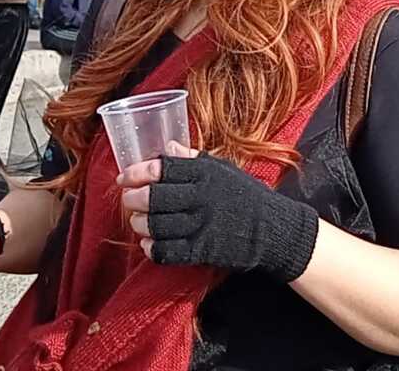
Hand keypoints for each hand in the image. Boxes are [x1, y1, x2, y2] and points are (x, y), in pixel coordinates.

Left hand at [117, 141, 319, 281]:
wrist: (274, 230)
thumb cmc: (247, 196)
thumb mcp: (223, 169)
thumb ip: (193, 159)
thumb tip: (168, 147)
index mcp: (205, 173)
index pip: (161, 169)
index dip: (136, 173)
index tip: (124, 178)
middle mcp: (201, 197)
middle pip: (153, 197)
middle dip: (132, 199)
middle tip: (128, 200)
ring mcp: (201, 225)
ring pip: (155, 225)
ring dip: (139, 224)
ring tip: (137, 221)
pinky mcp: (203, 250)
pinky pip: (167, 251)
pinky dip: (152, 248)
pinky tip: (148, 244)